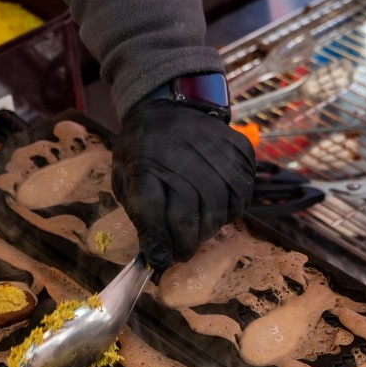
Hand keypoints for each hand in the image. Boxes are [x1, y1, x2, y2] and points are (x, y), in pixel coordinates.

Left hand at [111, 99, 254, 270]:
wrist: (171, 105)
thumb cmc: (143, 148)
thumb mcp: (125, 175)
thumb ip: (138, 211)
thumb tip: (155, 252)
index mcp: (146, 165)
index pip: (153, 216)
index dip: (158, 245)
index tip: (160, 261)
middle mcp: (184, 160)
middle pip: (188, 221)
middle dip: (183, 245)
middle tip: (180, 251)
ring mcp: (216, 156)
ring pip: (218, 215)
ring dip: (206, 229)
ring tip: (196, 226)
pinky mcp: (241, 153)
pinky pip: (240, 199)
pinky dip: (228, 211)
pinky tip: (214, 204)